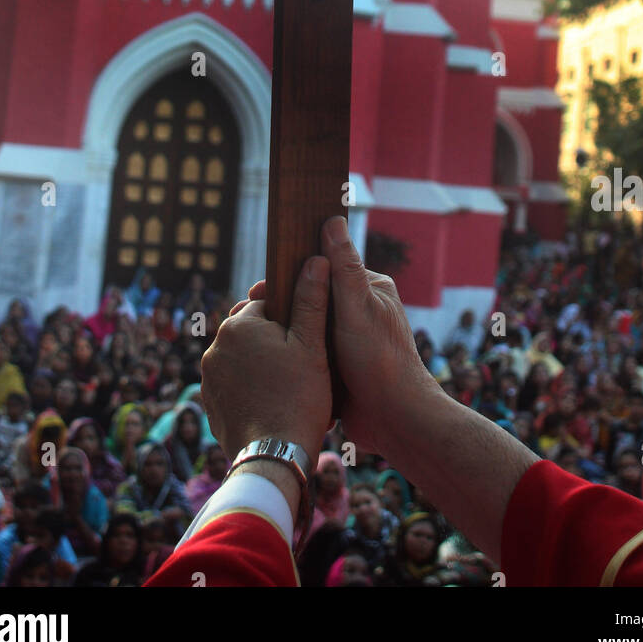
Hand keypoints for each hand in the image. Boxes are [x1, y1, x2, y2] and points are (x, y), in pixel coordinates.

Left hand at [200, 256, 331, 463]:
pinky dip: (249, 386)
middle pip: (252, 330)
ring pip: (241, 357)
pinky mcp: (209, 402)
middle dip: (274, 338)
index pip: (267, 304)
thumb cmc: (298, 398)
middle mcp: (215, 346)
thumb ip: (311, 299)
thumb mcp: (312, 345)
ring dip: (261, 362)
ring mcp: (208, 377)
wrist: (273, 457)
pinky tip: (272, 399)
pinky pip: (232, 382)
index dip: (291, 316)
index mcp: (238, 325)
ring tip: (289, 382)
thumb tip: (315, 259)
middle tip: (301, 360)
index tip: (307, 334)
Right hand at [247, 216, 434, 455]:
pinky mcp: (342, 366)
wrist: (395, 421)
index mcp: (369, 289)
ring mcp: (351, 340)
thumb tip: (332, 220)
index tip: (258, 290)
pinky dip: (294, 354)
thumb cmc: (379, 360)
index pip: (323, 271)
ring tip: (252, 339)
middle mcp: (361, 311)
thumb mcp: (357, 307)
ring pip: (310, 327)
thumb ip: (344, 268)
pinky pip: (312, 353)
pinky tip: (268, 361)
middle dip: (285, 306)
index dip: (289, 278)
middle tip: (248, 317)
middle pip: (314, 299)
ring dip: (287, 333)